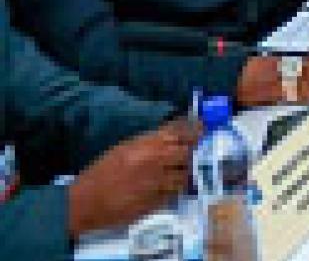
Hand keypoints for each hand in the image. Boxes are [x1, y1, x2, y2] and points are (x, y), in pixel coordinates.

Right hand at [66, 120, 195, 236]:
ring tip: (172, 175)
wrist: (85, 202)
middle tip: (189, 155)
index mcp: (147, 144)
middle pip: (188, 153)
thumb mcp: (124, 149)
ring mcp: (158, 182)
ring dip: (182, 175)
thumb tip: (171, 136)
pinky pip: (173, 194)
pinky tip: (163, 190)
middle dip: (190, 154)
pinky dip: (172, 191)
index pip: (180, 131)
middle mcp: (156, 160)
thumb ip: (149, 142)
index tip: (203, 128)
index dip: (194, 129)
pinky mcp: (156, 202)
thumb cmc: (100, 173)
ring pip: (184, 176)